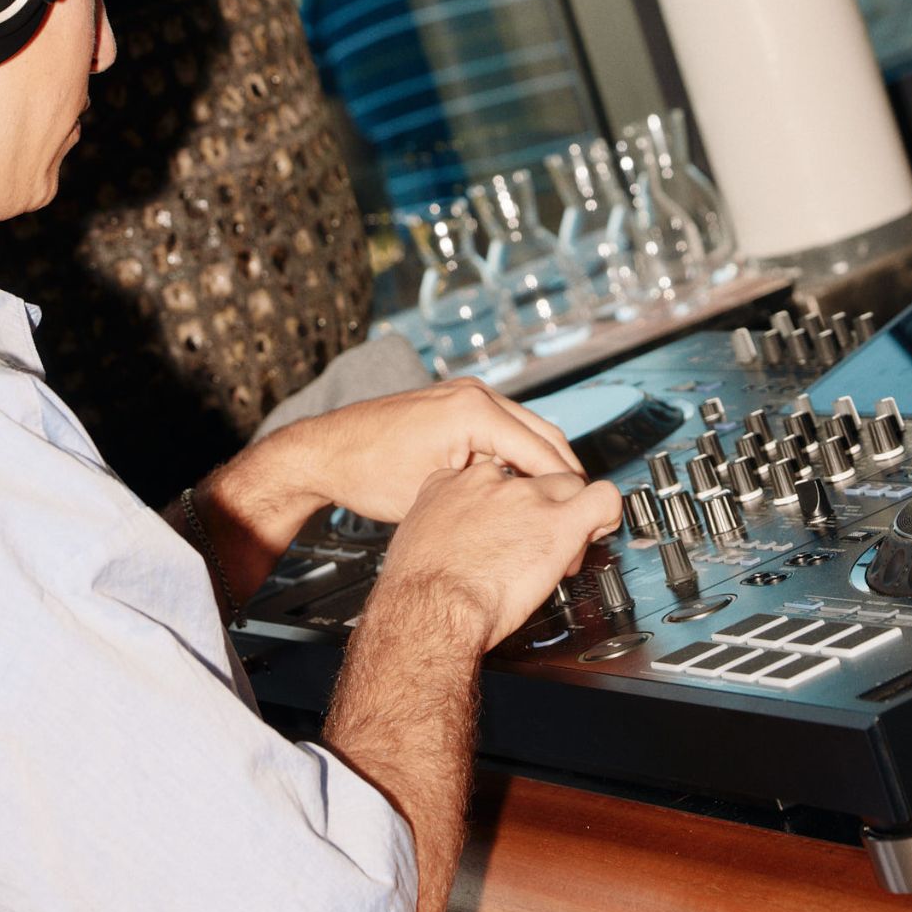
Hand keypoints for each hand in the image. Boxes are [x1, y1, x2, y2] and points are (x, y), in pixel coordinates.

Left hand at [259, 378, 585, 524]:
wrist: (326, 451)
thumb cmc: (367, 471)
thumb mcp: (436, 492)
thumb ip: (489, 495)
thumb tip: (529, 512)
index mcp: (474, 410)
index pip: (542, 451)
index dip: (568, 489)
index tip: (584, 517)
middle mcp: (474, 394)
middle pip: (545, 435)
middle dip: (565, 476)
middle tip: (582, 515)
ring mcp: (466, 396)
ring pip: (527, 432)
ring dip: (545, 466)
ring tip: (559, 507)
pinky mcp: (457, 406)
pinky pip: (504, 431)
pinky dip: (520, 457)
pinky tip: (523, 489)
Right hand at [373, 460, 622, 650]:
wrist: (429, 610)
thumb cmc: (417, 591)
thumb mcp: (414, 542)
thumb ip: (438, 529)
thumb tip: (450, 542)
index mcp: (451, 483)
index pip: (492, 474)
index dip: (506, 502)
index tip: (509, 524)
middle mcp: (490, 482)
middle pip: (532, 478)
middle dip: (542, 507)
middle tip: (540, 542)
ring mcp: (526, 497)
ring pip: (567, 484)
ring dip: (571, 513)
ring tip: (566, 545)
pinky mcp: (557, 520)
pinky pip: (601, 497)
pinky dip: (607, 511)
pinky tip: (600, 528)